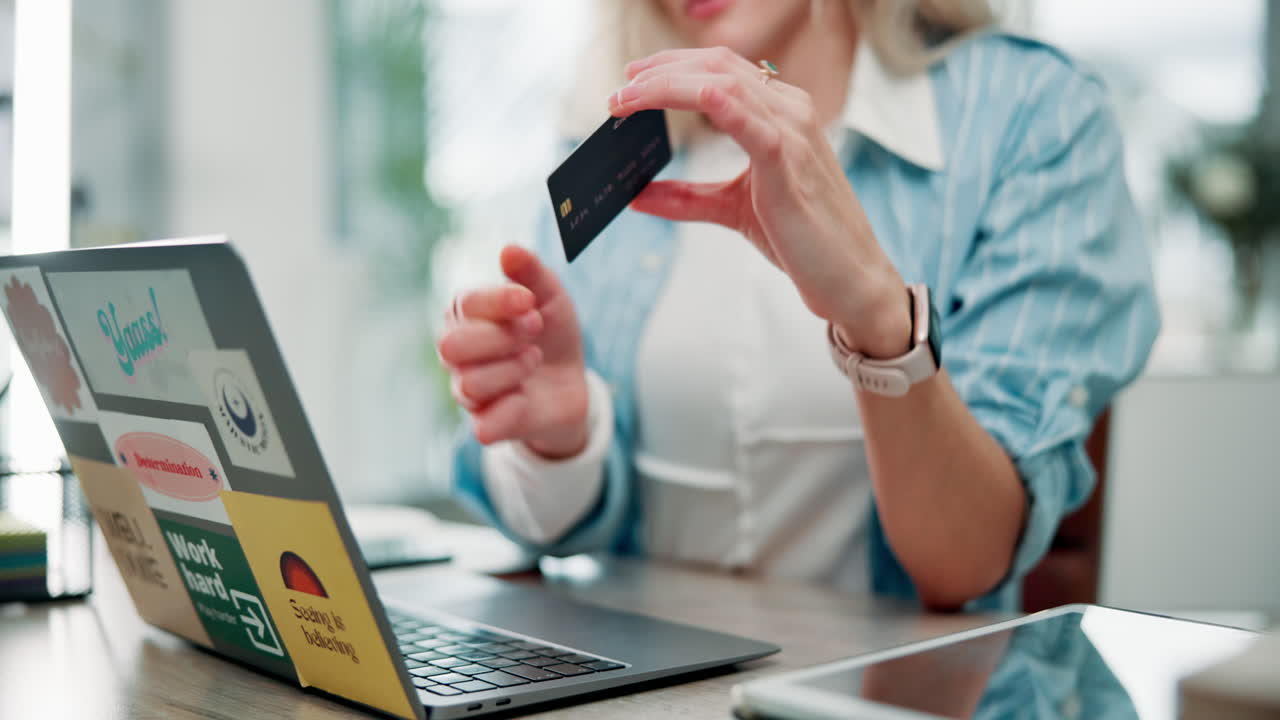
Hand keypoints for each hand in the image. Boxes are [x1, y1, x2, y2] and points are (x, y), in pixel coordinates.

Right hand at [437, 245, 589, 458]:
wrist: (571, 382)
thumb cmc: (551, 334)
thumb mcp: (551, 298)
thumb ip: (531, 273)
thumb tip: (509, 251)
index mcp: (465, 316)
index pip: (463, 305)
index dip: (498, 302)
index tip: (530, 302)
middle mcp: (456, 354)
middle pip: (452, 346)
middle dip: (501, 337)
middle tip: (535, 330)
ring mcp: (467, 391)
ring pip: (470, 384)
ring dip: (512, 369)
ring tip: (535, 359)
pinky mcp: (486, 425)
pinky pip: (483, 426)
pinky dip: (512, 409)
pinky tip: (526, 396)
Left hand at [610, 47, 910, 357]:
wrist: (849, 279)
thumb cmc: (802, 240)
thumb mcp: (732, 209)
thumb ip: (686, 198)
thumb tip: (636, 195)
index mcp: (781, 113)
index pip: (720, 69)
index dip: (671, 66)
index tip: (631, 79)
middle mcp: (790, 111)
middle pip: (715, 67)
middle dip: (659, 72)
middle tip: (617, 92)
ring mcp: (793, 132)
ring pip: (721, 84)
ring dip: (666, 87)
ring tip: (625, 102)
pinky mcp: (789, 162)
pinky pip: (749, 120)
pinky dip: (712, 102)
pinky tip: (682, 98)